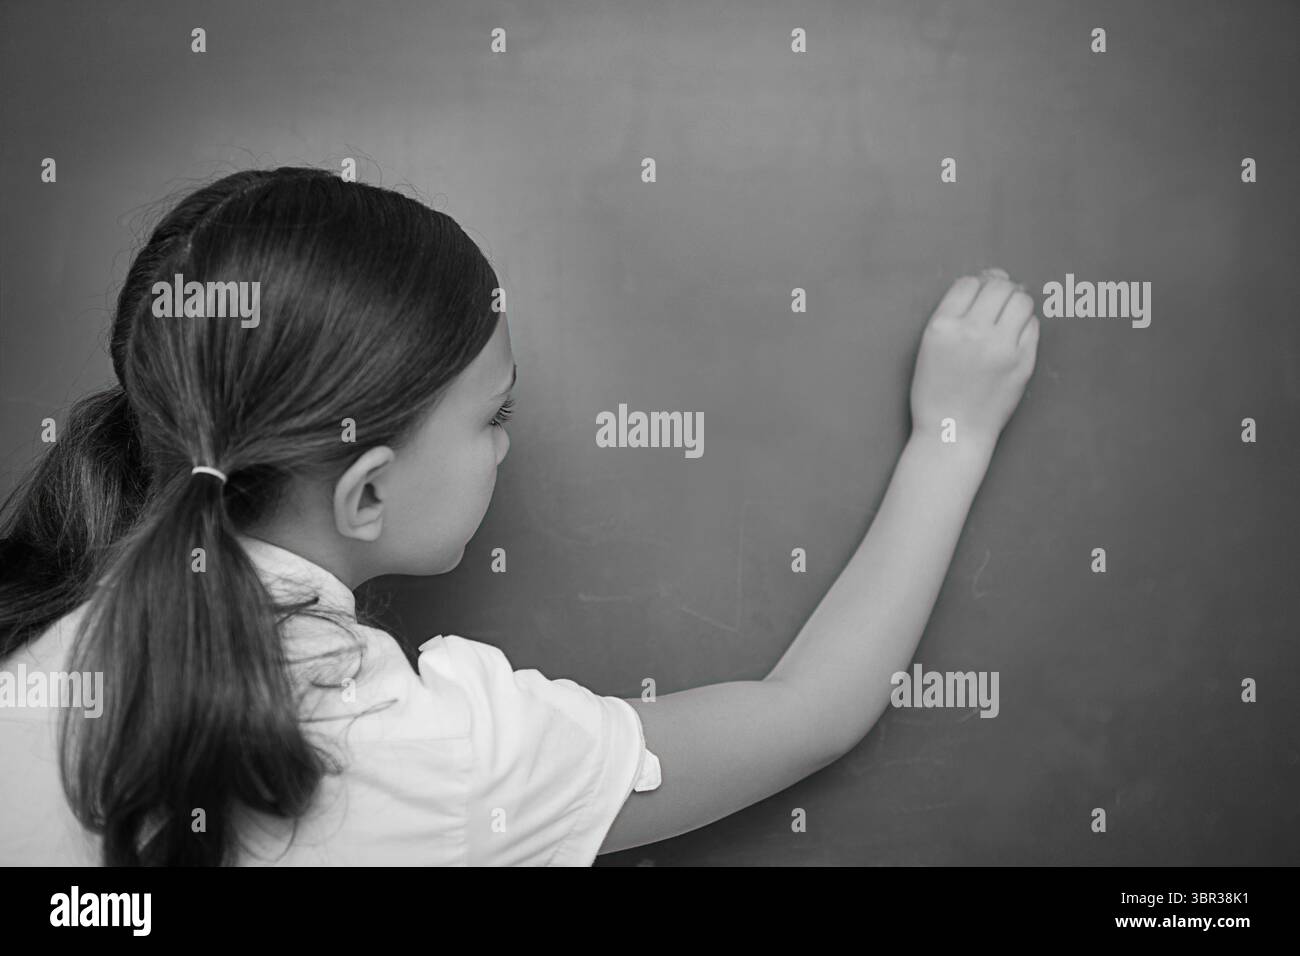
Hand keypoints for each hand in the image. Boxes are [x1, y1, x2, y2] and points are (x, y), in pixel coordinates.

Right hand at [909, 268, 1038, 451]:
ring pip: (1022, 301)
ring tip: (1007, 319)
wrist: (953, 432)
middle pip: (999, 287)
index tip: (978, 297)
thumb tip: (991, 280)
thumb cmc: (936, 391)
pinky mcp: (1024, 362)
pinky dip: (1025, 325)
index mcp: (943, 327)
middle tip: (997, 304)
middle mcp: (973, 332)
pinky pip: (1033, 325)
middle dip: (1000, 289)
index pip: (968, 284)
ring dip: (1016, 303)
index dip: (975, 286)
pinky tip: (1014, 338)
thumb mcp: (929, 347)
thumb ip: (954, 315)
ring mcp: (1002, 347)